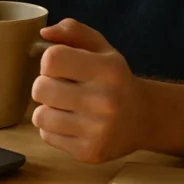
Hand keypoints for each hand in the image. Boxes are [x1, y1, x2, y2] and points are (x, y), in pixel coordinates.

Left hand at [31, 19, 152, 163]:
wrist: (143, 118)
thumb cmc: (114, 78)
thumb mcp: (101, 48)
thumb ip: (73, 31)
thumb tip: (44, 32)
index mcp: (107, 70)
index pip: (52, 59)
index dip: (50, 61)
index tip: (62, 66)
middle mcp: (104, 100)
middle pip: (40, 88)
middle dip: (44, 85)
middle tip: (61, 87)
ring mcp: (97, 130)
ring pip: (40, 115)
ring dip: (47, 109)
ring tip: (65, 106)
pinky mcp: (89, 152)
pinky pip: (46, 135)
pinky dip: (52, 128)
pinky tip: (71, 123)